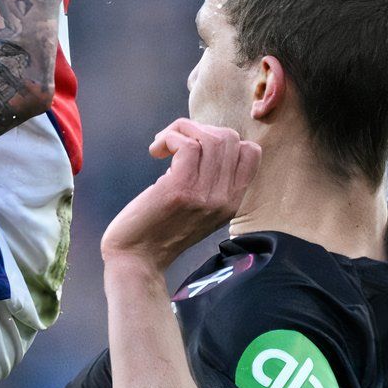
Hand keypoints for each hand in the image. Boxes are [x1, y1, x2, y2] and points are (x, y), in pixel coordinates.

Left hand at [100, 119, 259, 272]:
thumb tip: (203, 138)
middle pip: (230, 138)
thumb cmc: (160, 227)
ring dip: (181, 130)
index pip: (251, 152)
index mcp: (233, 202)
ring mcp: (205, 196)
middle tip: (174, 143)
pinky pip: (188, 145)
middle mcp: (225, 199)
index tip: (195, 146)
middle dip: (198, 128)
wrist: (137, 258)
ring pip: (211, 138)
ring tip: (163, 145)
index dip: (222, 138)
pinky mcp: (180, 191)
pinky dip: (171, 138)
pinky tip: (157, 151)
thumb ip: (211, 181)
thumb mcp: (198, 206)